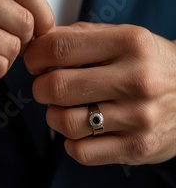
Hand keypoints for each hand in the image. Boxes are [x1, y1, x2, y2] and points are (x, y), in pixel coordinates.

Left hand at [24, 22, 175, 165]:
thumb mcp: (127, 37)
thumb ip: (82, 35)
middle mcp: (137, 79)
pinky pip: (81, 151)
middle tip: (47, 87)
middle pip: (57, 87)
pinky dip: (72, 142)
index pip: (59, 48)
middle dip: (40, 88)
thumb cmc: (153, 65)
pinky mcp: (138, 148)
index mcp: (131, 43)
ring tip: (64, 109)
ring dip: (54, 116)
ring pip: (65, 122)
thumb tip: (38, 41)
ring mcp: (139, 117)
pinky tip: (83, 130)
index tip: (35, 61)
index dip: (35, 56)